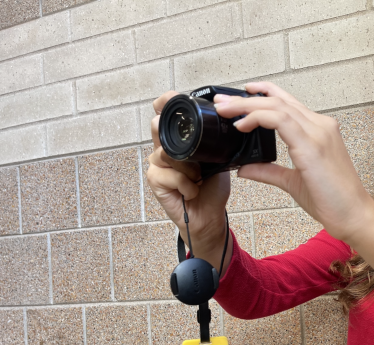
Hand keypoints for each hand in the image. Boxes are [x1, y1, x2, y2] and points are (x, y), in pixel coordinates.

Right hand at [147, 91, 230, 256]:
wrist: (210, 215)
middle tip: (196, 157)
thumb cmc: (212, 188)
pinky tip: (192, 191)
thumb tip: (218, 121)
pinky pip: (171, 174)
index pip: (165, 113)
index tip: (170, 99)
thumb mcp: (218, 158)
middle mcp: (163, 149)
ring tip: (198, 178)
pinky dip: (187, 184)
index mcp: (178, 140)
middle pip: (157, 126)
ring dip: (189, 168)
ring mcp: (157, 164)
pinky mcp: (155, 180)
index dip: (165, 102)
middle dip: (178, 137)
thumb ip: (211, 140)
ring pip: (167, 152)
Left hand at [215, 82, 373, 242]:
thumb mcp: (292, 182)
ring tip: (224, 109)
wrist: (354, 216)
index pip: (286, 103)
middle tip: (221, 100)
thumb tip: (244, 167)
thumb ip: (268, 171)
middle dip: (245, 98)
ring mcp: (318, 132)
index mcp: (318, 131)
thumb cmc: (331, 200)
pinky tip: (242, 126)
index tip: (239, 96)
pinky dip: (258, 118)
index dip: (262, 94)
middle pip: (278, 100)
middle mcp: (320, 126)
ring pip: (276, 106)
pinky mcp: (313, 145)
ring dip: (247, 105)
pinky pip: (280, 121)